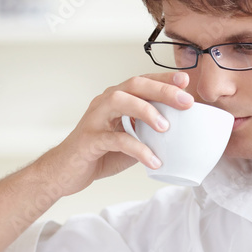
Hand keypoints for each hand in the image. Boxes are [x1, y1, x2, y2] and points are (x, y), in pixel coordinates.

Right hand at [44, 71, 193, 196]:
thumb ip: (148, 134)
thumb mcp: (130, 141)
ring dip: (146, 111)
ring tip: (166, 127)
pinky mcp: (89, 139)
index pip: (142, 82)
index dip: (163, 79)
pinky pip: (115, 139)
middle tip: (186, 102)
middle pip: (134, 85)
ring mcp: (95, 119)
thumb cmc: (98, 154)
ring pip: (120, 102)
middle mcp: (105, 103)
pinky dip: (137, 148)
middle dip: (162, 90)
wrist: (65, 172)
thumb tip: (179, 135)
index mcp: (116, 100)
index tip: (186, 82)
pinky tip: (153, 160)